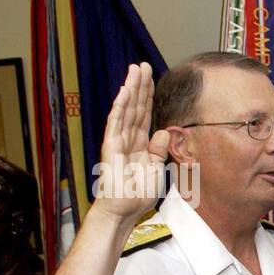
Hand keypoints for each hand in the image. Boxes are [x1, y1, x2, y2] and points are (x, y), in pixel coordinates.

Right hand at [92, 62, 169, 220]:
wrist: (123, 209)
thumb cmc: (137, 193)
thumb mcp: (156, 168)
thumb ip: (158, 149)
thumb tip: (162, 131)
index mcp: (140, 143)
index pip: (145, 114)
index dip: (148, 96)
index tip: (151, 78)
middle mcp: (128, 138)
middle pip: (135, 106)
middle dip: (139, 85)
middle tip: (142, 65)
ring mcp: (118, 140)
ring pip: (126, 109)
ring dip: (130, 89)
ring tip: (134, 70)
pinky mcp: (111, 146)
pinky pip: (116, 123)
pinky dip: (120, 107)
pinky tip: (124, 92)